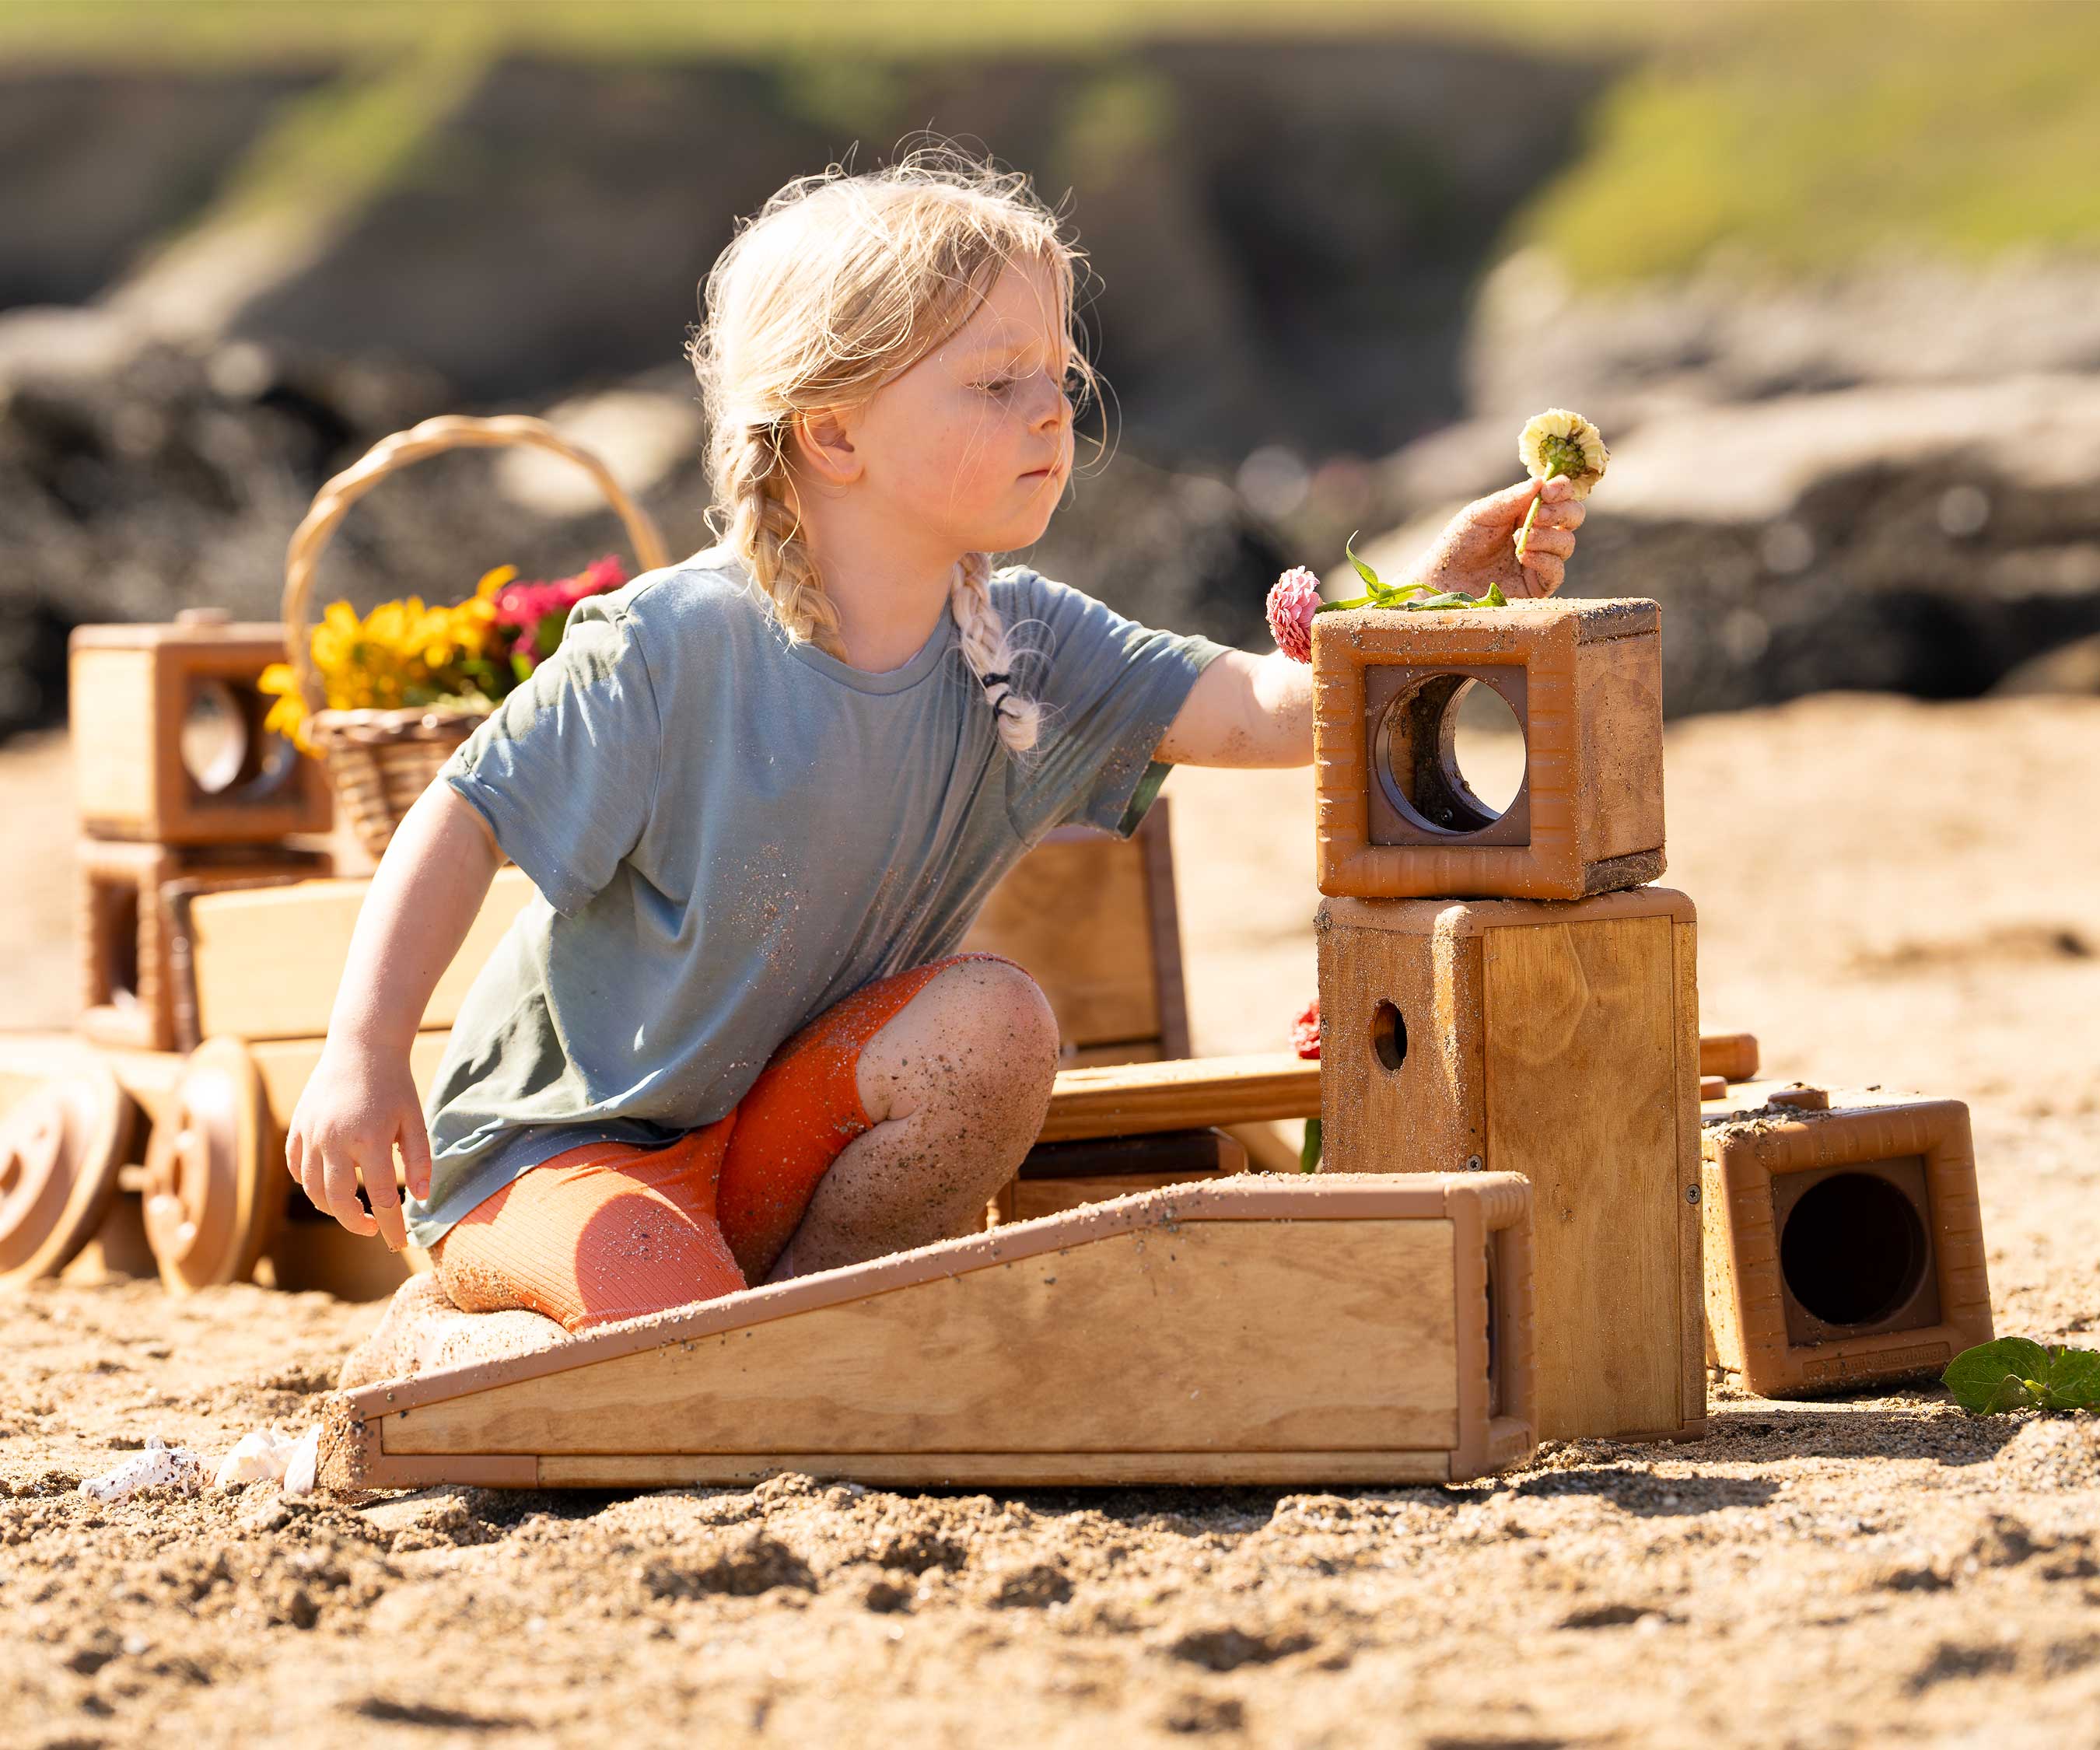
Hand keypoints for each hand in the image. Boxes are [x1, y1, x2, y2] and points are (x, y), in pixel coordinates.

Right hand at [282, 1037, 433, 1249]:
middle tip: (375, 1229)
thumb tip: (422, 1200)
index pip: (381, 1198)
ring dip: (331, 1208)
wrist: (362, 1047)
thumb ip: (420, 1161)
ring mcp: (311, 1135)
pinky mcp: (298, 1128)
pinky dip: (310, 1185)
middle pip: (338, 1201)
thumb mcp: (415, 1120)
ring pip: (313, 1189)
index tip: (399, 1243)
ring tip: (354, 1212)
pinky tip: (328, 1188)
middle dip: (357, 1223)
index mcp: (369, 1140)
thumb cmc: (395, 1085)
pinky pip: (297, 1168)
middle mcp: (334, 1140)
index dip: (391, 1226)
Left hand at [1413, 475, 1585, 600]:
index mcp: (1527, 511)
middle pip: (1573, 516)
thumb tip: (1542, 480)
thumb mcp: (1482, 513)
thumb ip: (1512, 498)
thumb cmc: (1458, 543)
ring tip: (1520, 540)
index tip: (1548, 490)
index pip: (1559, 495)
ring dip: (1548, 537)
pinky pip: (1557, 572)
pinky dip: (1545, 561)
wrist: (1442, 580)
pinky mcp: (1536, 586)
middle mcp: (1539, 533)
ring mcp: (1540, 560)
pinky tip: (1524, 557)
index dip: (1561, 489)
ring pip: (1567, 543)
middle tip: (1538, 515)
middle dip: (1562, 512)